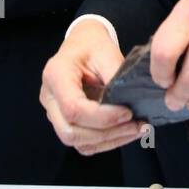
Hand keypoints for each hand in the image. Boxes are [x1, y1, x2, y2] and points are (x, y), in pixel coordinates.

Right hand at [40, 20, 140, 155]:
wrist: (83, 45)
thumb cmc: (93, 47)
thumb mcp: (107, 52)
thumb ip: (115, 77)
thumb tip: (130, 104)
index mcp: (55, 76)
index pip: (73, 108)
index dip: (102, 117)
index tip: (128, 112)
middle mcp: (50, 98)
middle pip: (70, 132)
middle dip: (107, 133)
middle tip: (137, 125)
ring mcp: (55, 113)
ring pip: (78, 142)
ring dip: (111, 140)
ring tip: (138, 129)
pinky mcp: (66, 122)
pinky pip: (84, 143)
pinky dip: (108, 142)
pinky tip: (128, 132)